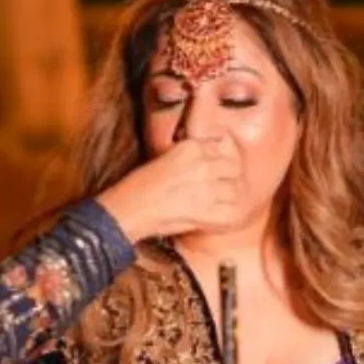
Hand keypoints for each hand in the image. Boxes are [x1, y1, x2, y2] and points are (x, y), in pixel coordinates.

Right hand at [96, 136, 245, 240]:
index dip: (228, 158)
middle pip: (235, 168)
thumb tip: (214, 162)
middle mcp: (201, 163)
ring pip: (236, 191)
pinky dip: (226, 217)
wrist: (127, 209)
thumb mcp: (166, 157)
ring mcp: (204, 187)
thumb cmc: (139, 187)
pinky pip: (231, 212)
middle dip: (231, 179)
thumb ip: (192, 157)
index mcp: (191, 147)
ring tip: (216, 205)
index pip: (227, 145)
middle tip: (221, 189)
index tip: (223, 167)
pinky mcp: (204, 210)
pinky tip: (216, 218)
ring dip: (229, 199)